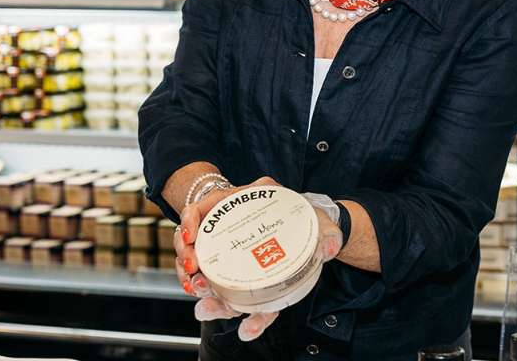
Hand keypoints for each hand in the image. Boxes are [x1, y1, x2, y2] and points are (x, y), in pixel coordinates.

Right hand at [172, 177, 343, 341]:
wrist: (314, 232)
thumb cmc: (311, 219)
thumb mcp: (319, 220)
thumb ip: (328, 233)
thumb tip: (330, 249)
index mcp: (244, 200)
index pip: (205, 205)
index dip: (190, 220)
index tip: (190, 237)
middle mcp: (231, 223)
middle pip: (193, 238)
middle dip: (186, 258)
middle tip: (193, 274)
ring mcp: (228, 247)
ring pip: (199, 264)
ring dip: (197, 283)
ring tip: (203, 300)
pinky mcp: (235, 271)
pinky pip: (220, 286)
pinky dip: (221, 302)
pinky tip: (227, 316)